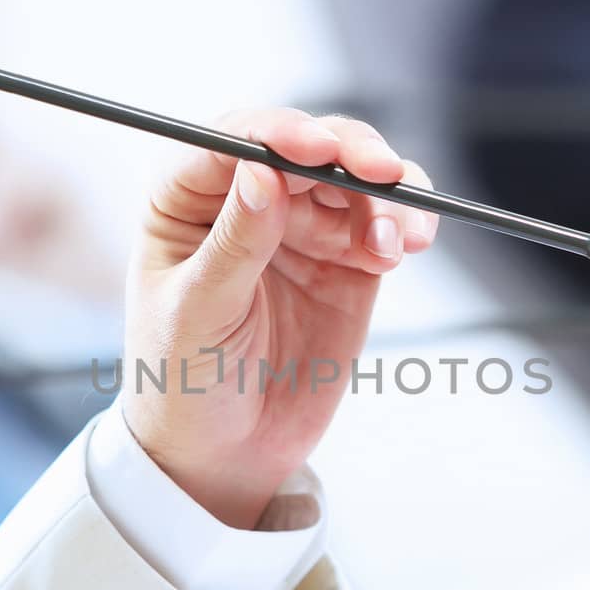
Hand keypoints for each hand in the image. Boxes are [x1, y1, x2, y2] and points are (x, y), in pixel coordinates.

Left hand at [124, 108, 437, 527]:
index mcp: (185, 200)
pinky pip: (382, 224)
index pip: (231, 142)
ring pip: (353, 178)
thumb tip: (262, 172)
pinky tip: (406, 245)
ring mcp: (300, 228)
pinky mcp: (346, 263)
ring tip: (398, 239)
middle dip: (349, 153)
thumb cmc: (183, 381)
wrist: (224, 456)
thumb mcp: (197, 314)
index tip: (314, 147)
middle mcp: (245, 200)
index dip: (276, 134)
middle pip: (304, 147)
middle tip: (383, 175)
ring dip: (386, 195)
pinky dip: (404, 223)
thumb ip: (233, 244)